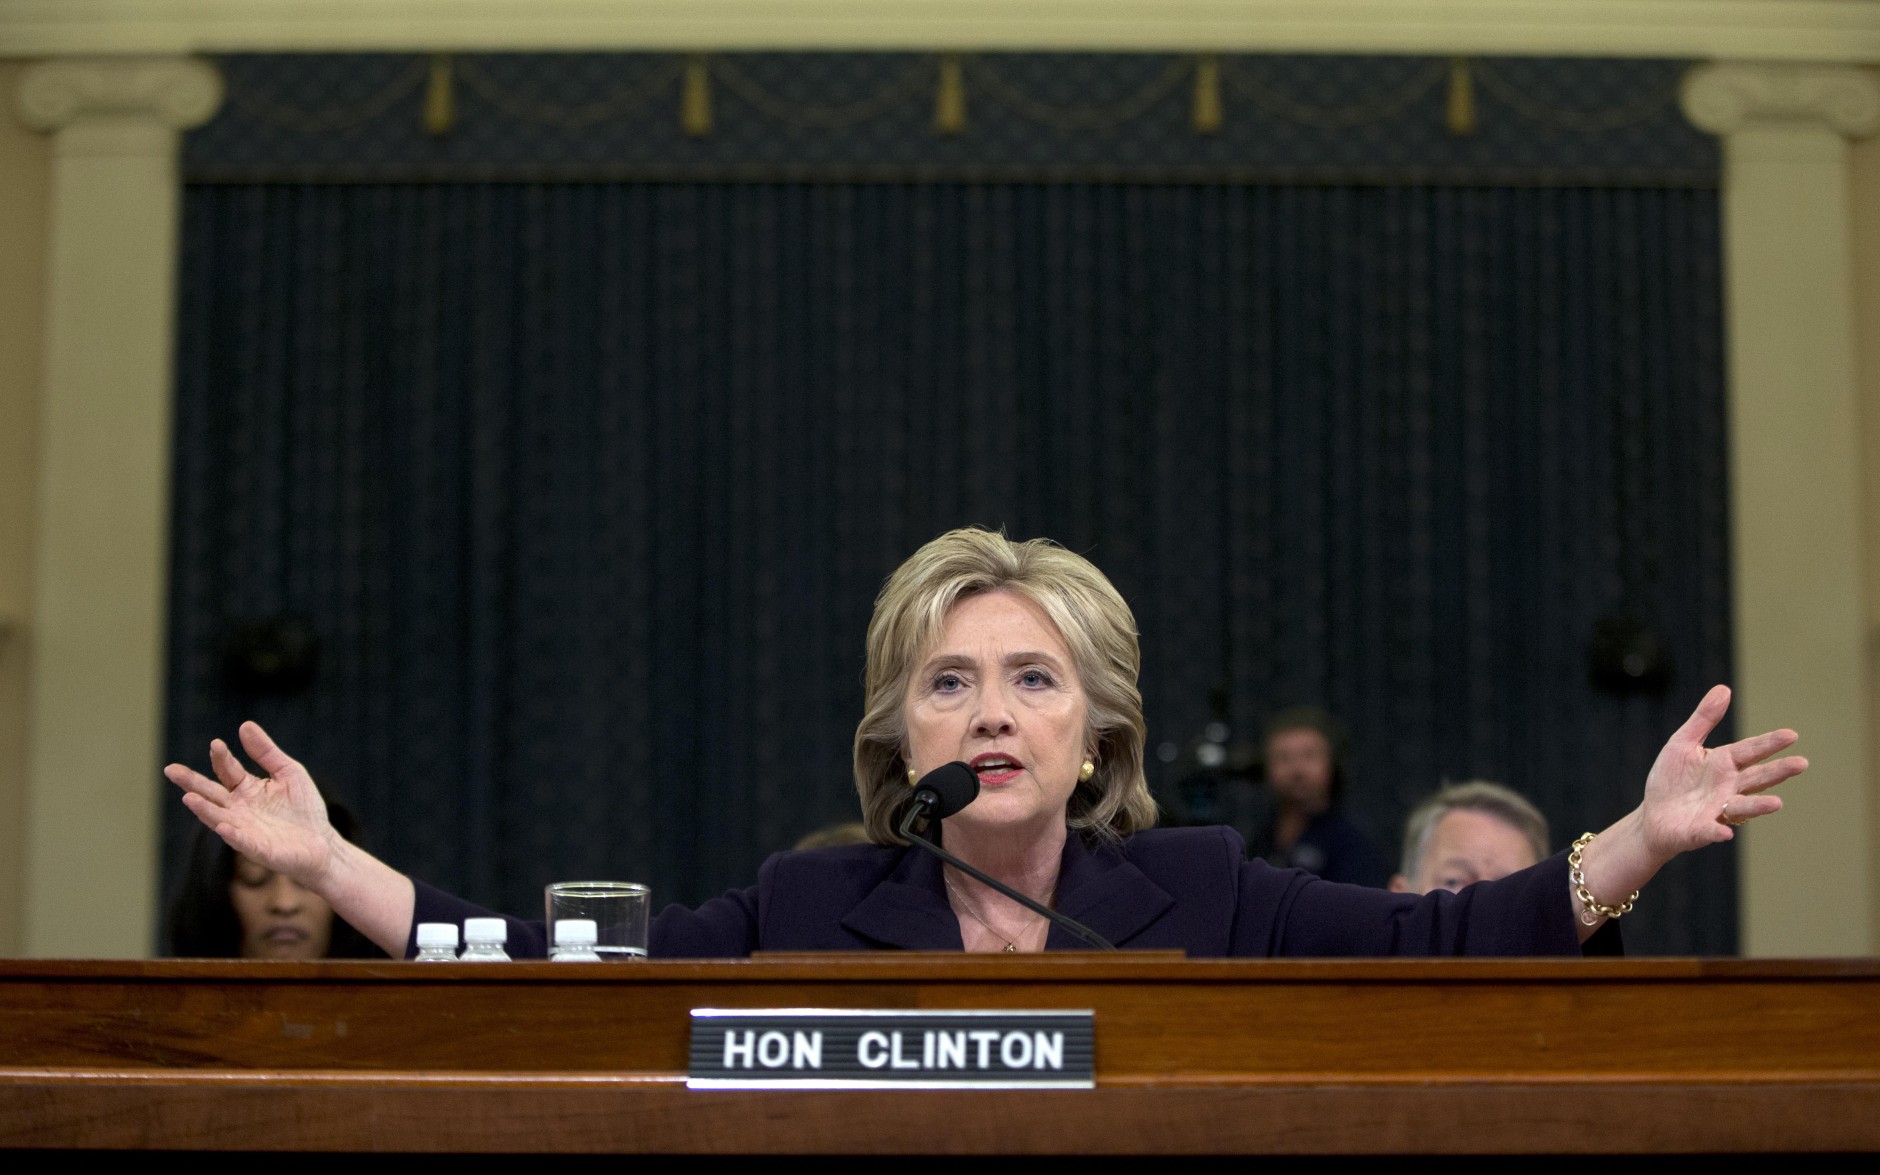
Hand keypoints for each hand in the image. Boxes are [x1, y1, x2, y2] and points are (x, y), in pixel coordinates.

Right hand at [164, 722, 343, 887]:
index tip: (216, 744)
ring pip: (218, 818)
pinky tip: (222, 826)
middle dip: (191, 783)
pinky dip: (231, 834)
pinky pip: (241, 841)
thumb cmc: (303, 807)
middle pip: (210, 794)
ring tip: (188, 798)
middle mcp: (238, 809)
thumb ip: (267, 752)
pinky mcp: (257, 848)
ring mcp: (244, 829)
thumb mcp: (288, 772)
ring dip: (204, 809)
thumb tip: (244, 725)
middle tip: (171, 769)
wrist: (322, 842)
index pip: (227, 770)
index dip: (221, 758)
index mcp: (246, 789)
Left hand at [1638, 684, 1807, 863]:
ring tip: (1777, 803)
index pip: (1750, 750)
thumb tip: (1724, 688)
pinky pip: (1711, 831)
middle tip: (1801, 763)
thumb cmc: (1672, 779)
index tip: (1791, 735)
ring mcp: (1718, 810)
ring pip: (1742, 807)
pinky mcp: (1701, 830)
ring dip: (1758, 806)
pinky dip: (1717, 831)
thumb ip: (1703, 719)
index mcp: (1724, 764)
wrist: (1652, 816)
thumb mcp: (1683, 743)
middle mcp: (1728, 788)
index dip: (1769, 743)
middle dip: (1778, 771)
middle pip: (1757, 778)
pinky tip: (1724, 832)